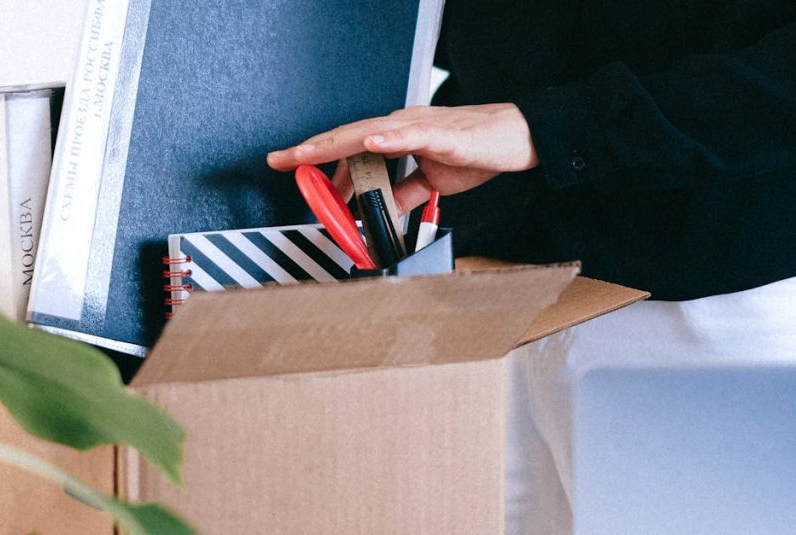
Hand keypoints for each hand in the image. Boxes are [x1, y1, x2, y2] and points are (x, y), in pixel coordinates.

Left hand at [267, 103, 538, 212]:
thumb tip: (380, 209)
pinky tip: (367, 142)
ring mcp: (418, 127)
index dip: (317, 156)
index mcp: (397, 137)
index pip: (348, 146)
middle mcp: (401, 127)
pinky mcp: (441, 134)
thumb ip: (404, 193)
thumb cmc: (478, 150)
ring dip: (334, 144)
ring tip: (305, 154)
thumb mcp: (432, 181)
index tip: (288, 165)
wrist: (517, 137)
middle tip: (278, 160)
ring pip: (367, 133)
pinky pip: (409, 134)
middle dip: (310, 150)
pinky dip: (386, 138)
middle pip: (346, 137)